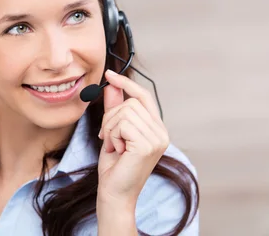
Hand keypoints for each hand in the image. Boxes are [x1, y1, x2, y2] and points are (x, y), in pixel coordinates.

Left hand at [96, 69, 169, 206]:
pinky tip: (116, 151)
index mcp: (156, 128)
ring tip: (113, 146)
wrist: (114, 193)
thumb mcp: (112, 132)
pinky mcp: (147, 145)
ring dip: (110, 128)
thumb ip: (114, 108)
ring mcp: (157, 139)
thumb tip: (112, 85)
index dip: (127, 83)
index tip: (109, 74)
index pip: (144, 96)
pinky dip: (112, 136)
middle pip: (130, 102)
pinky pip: (122, 124)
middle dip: (111, 117)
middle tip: (107, 138)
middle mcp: (161, 133)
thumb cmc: (114, 167)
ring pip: (125, 112)